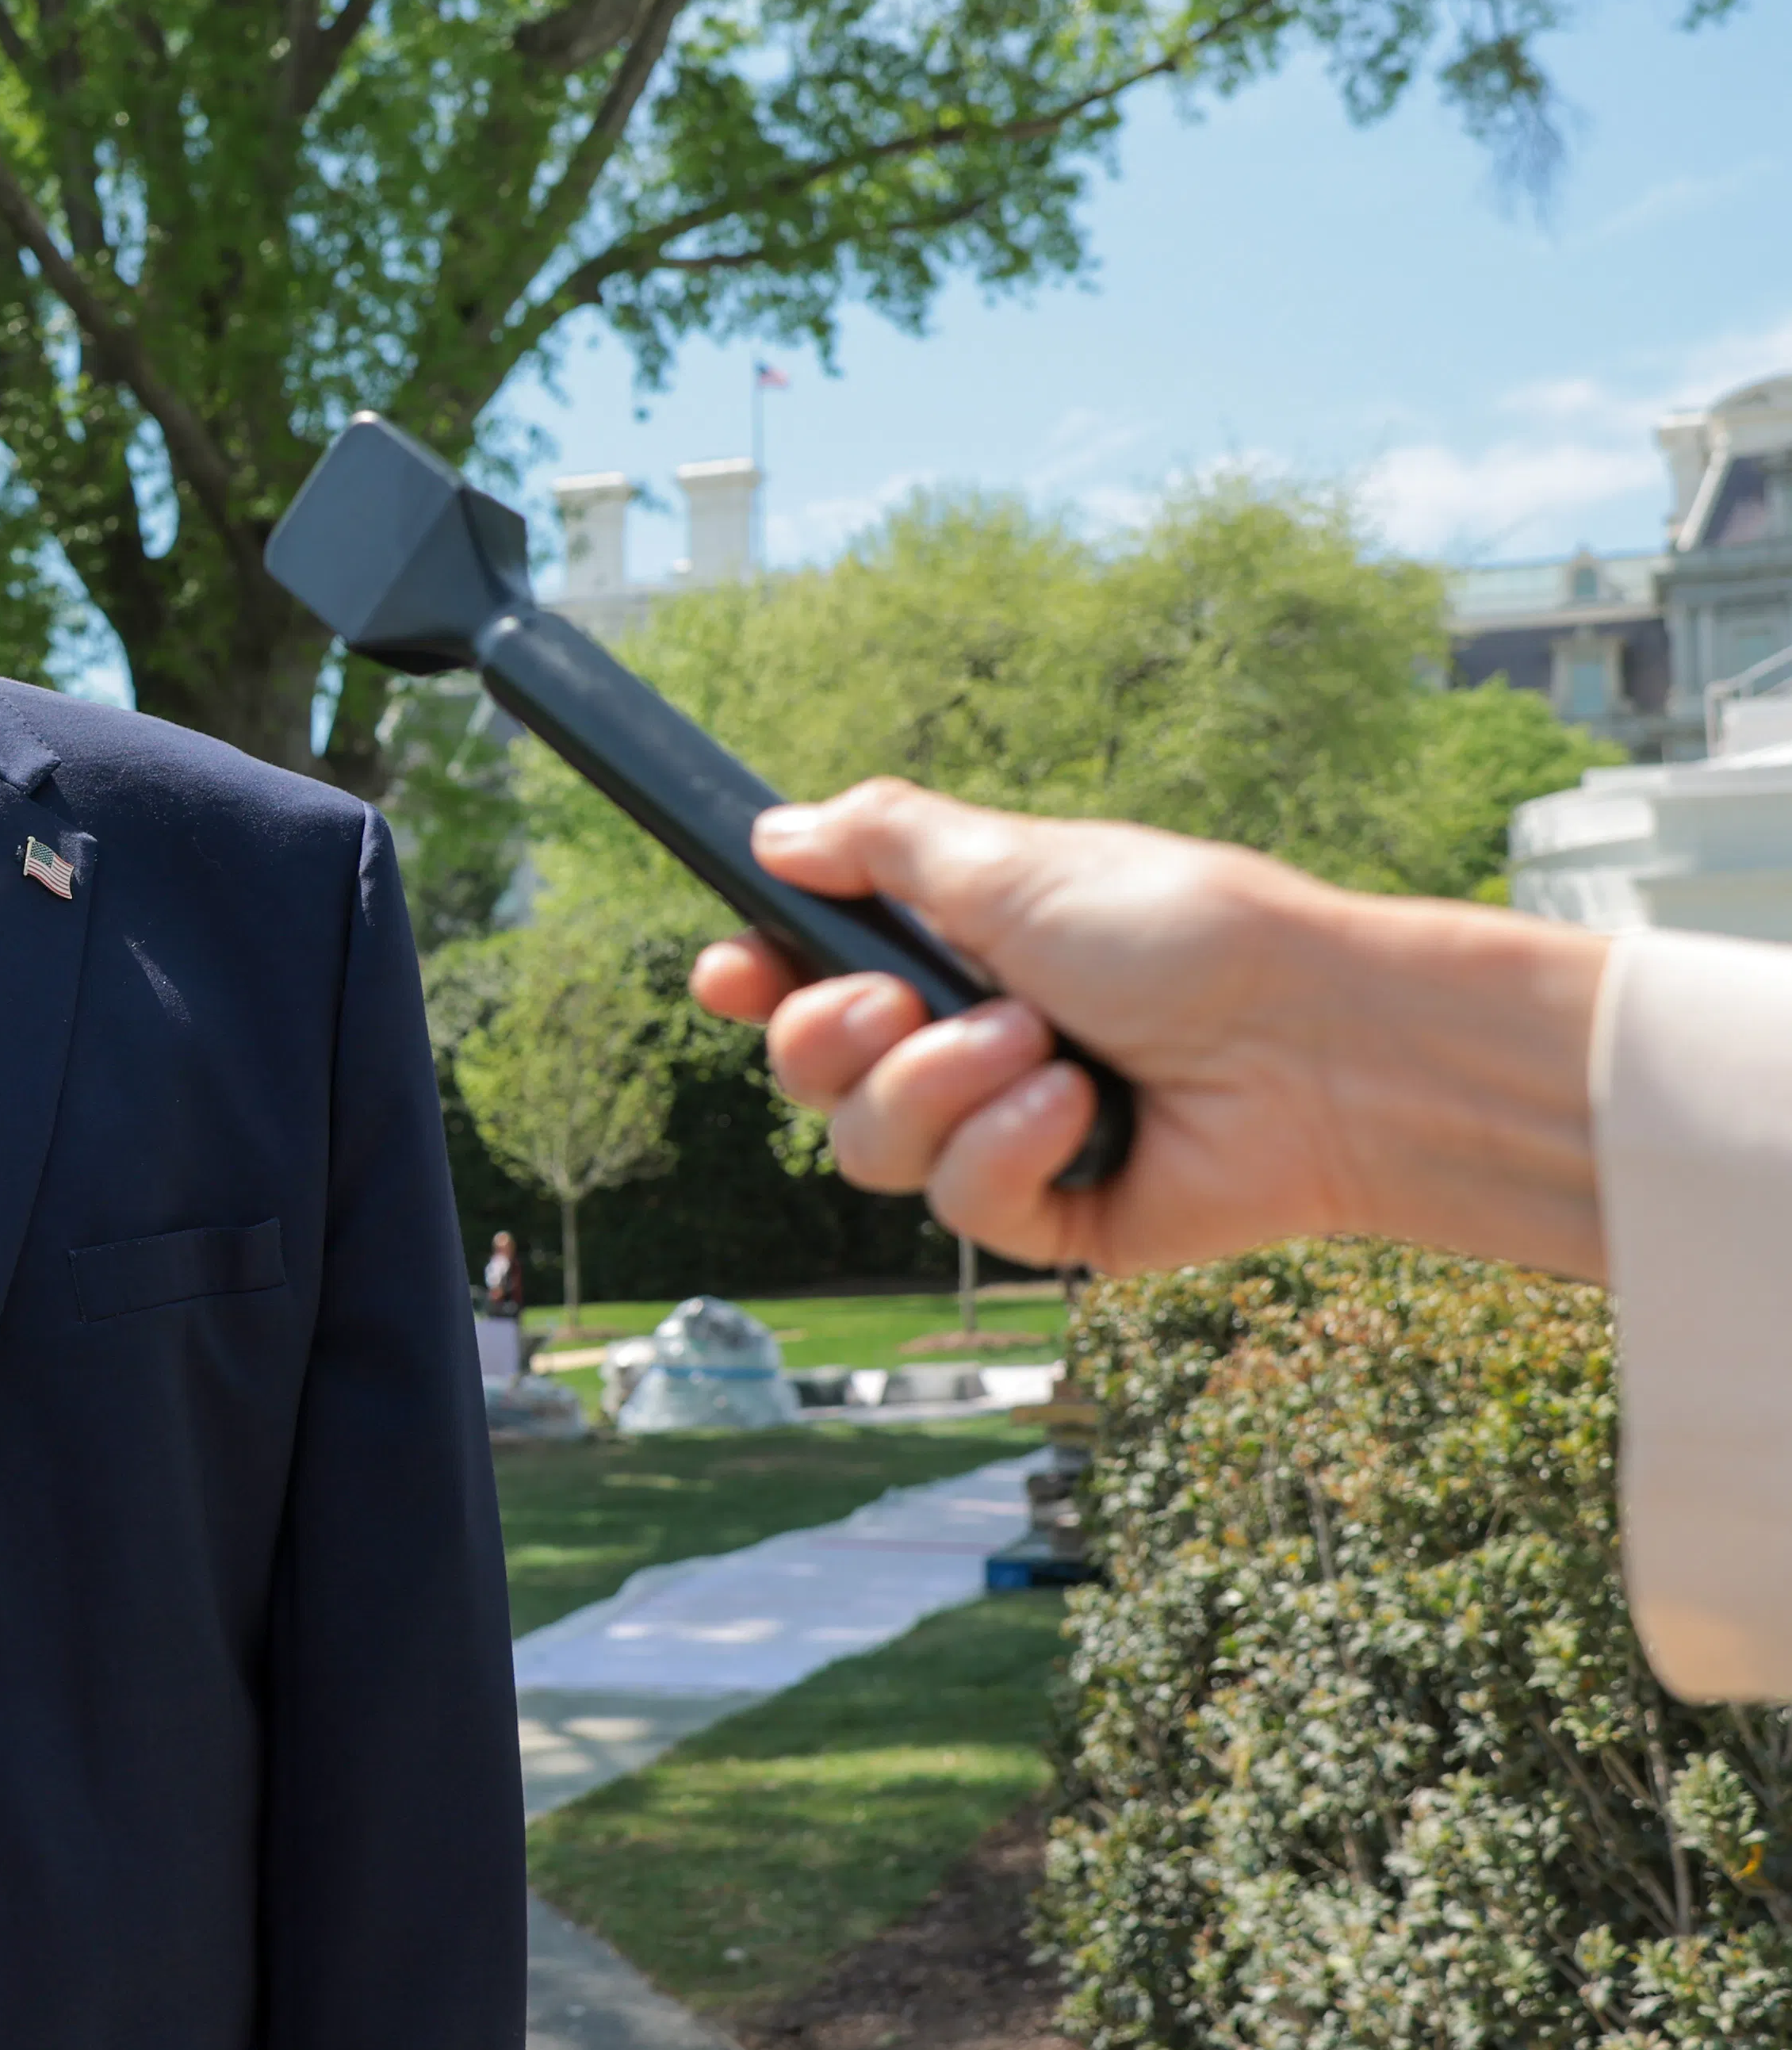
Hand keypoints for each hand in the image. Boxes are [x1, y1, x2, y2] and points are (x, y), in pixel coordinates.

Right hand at [685, 778, 1607, 1281]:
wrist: (1319, 1046)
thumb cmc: (1189, 934)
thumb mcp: (1019, 862)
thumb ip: (884, 844)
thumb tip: (774, 832)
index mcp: (953, 956)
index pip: (806, 981)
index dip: (755, 984)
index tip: (730, 971)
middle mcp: (965, 1048)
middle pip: (811, 1074)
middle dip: (837, 1037)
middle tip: (906, 1000)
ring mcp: (1001, 1136)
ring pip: (867, 1147)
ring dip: (940, 1087)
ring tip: (1038, 1046)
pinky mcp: (1045, 1217)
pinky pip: (955, 1204)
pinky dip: (1006, 1147)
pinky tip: (1078, 1110)